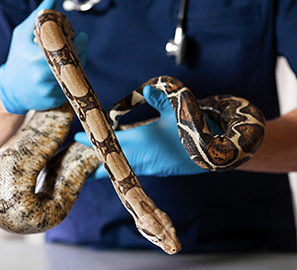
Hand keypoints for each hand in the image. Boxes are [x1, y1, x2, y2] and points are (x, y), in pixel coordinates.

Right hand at [0, 0, 87, 114]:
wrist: (10, 90)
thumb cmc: (17, 58)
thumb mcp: (22, 34)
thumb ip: (39, 16)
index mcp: (36, 59)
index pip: (69, 49)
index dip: (80, 42)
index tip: (81, 36)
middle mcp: (43, 77)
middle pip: (76, 63)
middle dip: (81, 52)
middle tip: (78, 45)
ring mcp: (50, 91)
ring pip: (76, 76)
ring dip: (77, 65)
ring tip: (69, 58)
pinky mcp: (55, 101)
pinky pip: (71, 87)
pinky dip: (70, 79)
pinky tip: (62, 73)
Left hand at [75, 85, 218, 179]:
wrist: (222, 149)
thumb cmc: (198, 125)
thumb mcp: (177, 105)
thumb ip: (156, 97)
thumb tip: (141, 91)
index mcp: (145, 142)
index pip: (111, 143)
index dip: (91, 142)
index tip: (75, 138)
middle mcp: (145, 158)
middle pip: (111, 161)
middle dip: (92, 159)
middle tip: (75, 154)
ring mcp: (153, 166)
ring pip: (122, 165)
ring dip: (107, 161)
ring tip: (90, 156)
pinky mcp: (160, 168)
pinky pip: (134, 165)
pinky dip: (122, 160)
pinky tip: (119, 152)